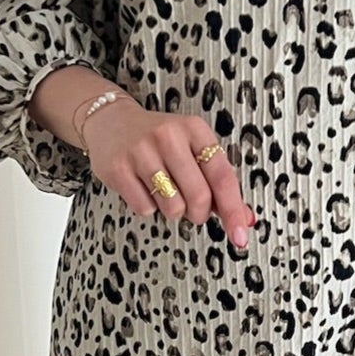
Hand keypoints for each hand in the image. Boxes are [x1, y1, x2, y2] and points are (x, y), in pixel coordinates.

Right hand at [78, 96, 258, 249]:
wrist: (110, 121)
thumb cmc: (158, 141)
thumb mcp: (192, 150)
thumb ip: (218, 185)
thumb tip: (244, 219)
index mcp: (194, 129)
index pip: (223, 176)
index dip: (234, 209)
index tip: (239, 233)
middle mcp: (169, 136)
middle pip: (199, 197)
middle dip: (199, 213)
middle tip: (192, 207)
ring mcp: (141, 151)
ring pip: (173, 207)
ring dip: (173, 210)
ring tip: (164, 191)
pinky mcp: (118, 168)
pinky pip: (145, 208)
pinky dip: (148, 207)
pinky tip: (143, 187)